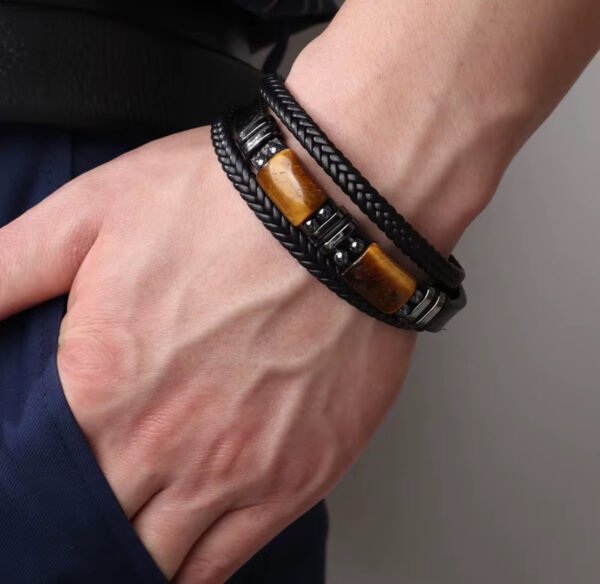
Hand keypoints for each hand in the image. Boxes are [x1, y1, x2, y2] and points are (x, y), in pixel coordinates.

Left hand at [0, 125, 415, 581]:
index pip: (39, 480)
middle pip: (98, 528)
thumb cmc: (226, 204)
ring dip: (136, 561)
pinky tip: (184, 564)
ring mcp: (235, 469)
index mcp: (102, 385)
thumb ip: (4, 269)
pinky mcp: (298, 475)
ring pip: (160, 559)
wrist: (340, 213)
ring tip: (128, 546)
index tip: (35, 498)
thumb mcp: (92, 210)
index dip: (30, 495)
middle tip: (81, 524)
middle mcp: (163, 444)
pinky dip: (196, 573)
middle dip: (80, 532)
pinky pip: (228, 561)